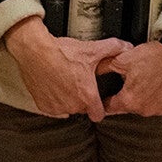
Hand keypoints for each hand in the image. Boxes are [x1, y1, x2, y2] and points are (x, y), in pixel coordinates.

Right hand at [3, 17, 128, 121]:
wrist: (35, 51)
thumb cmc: (60, 52)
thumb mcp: (91, 49)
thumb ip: (112, 48)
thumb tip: (126, 47)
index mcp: (87, 96)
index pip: (98, 114)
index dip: (99, 106)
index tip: (96, 99)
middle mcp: (72, 105)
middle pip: (82, 108)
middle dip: (81, 97)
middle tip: (77, 81)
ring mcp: (57, 107)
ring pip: (67, 108)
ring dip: (67, 99)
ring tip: (65, 81)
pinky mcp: (43, 105)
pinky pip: (53, 107)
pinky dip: (53, 99)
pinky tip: (54, 85)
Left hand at [101, 40, 161, 116]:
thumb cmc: (155, 58)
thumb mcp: (123, 59)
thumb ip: (105, 67)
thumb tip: (94, 70)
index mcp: (129, 101)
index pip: (109, 108)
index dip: (104, 100)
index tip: (104, 95)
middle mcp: (143, 110)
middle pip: (125, 107)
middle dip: (123, 95)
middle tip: (126, 81)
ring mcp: (157, 109)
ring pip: (140, 106)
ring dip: (138, 96)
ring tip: (141, 81)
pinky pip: (154, 104)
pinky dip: (151, 97)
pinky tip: (152, 84)